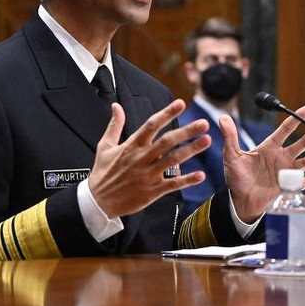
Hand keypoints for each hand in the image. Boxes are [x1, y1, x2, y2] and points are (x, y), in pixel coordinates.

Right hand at [88, 99, 210, 218]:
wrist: (98, 202)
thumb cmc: (102, 173)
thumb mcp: (105, 146)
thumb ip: (115, 125)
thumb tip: (116, 106)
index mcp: (132, 146)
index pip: (151, 125)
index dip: (167, 113)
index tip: (181, 103)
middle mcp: (141, 158)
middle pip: (167, 141)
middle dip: (187, 131)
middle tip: (203, 123)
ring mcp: (148, 175)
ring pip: (173, 160)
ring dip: (191, 150)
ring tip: (206, 141)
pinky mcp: (152, 192)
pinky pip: (172, 184)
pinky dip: (187, 180)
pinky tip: (201, 175)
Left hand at [220, 106, 304, 222]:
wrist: (239, 199)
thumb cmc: (236, 177)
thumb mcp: (231, 155)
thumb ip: (230, 136)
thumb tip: (223, 117)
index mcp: (269, 147)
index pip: (285, 130)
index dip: (296, 119)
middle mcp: (281, 157)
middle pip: (301, 144)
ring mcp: (285, 172)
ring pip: (304, 162)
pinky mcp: (285, 186)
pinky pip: (298, 184)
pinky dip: (303, 182)